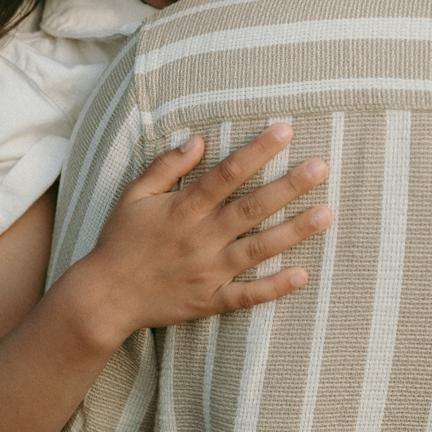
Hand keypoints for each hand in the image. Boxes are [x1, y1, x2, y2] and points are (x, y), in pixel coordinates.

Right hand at [73, 122, 329, 349]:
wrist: (104, 297)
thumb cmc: (119, 241)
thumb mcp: (134, 195)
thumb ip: (166, 166)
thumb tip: (199, 139)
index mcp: (185, 208)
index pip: (228, 173)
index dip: (257, 150)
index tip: (285, 130)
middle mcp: (202, 237)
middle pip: (252, 207)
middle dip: (288, 185)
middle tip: (321, 166)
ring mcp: (209, 271)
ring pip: (259, 248)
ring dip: (294, 231)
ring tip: (326, 213)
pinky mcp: (210, 300)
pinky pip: (247, 295)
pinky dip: (275, 287)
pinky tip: (303, 275)